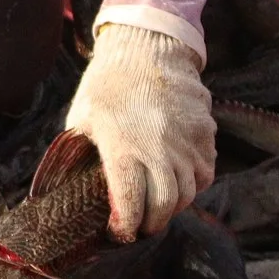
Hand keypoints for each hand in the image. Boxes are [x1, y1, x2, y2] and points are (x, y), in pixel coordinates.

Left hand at [63, 22, 215, 239]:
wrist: (148, 46)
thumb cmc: (108, 84)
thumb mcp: (82, 119)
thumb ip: (80, 155)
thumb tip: (72, 189)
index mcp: (122, 144)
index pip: (130, 202)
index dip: (125, 226)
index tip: (119, 232)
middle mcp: (159, 146)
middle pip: (166, 205)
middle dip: (152, 224)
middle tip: (140, 225)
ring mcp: (187, 140)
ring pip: (189, 192)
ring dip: (172, 205)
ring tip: (157, 203)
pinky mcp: (206, 132)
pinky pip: (205, 172)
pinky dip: (192, 183)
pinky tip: (176, 178)